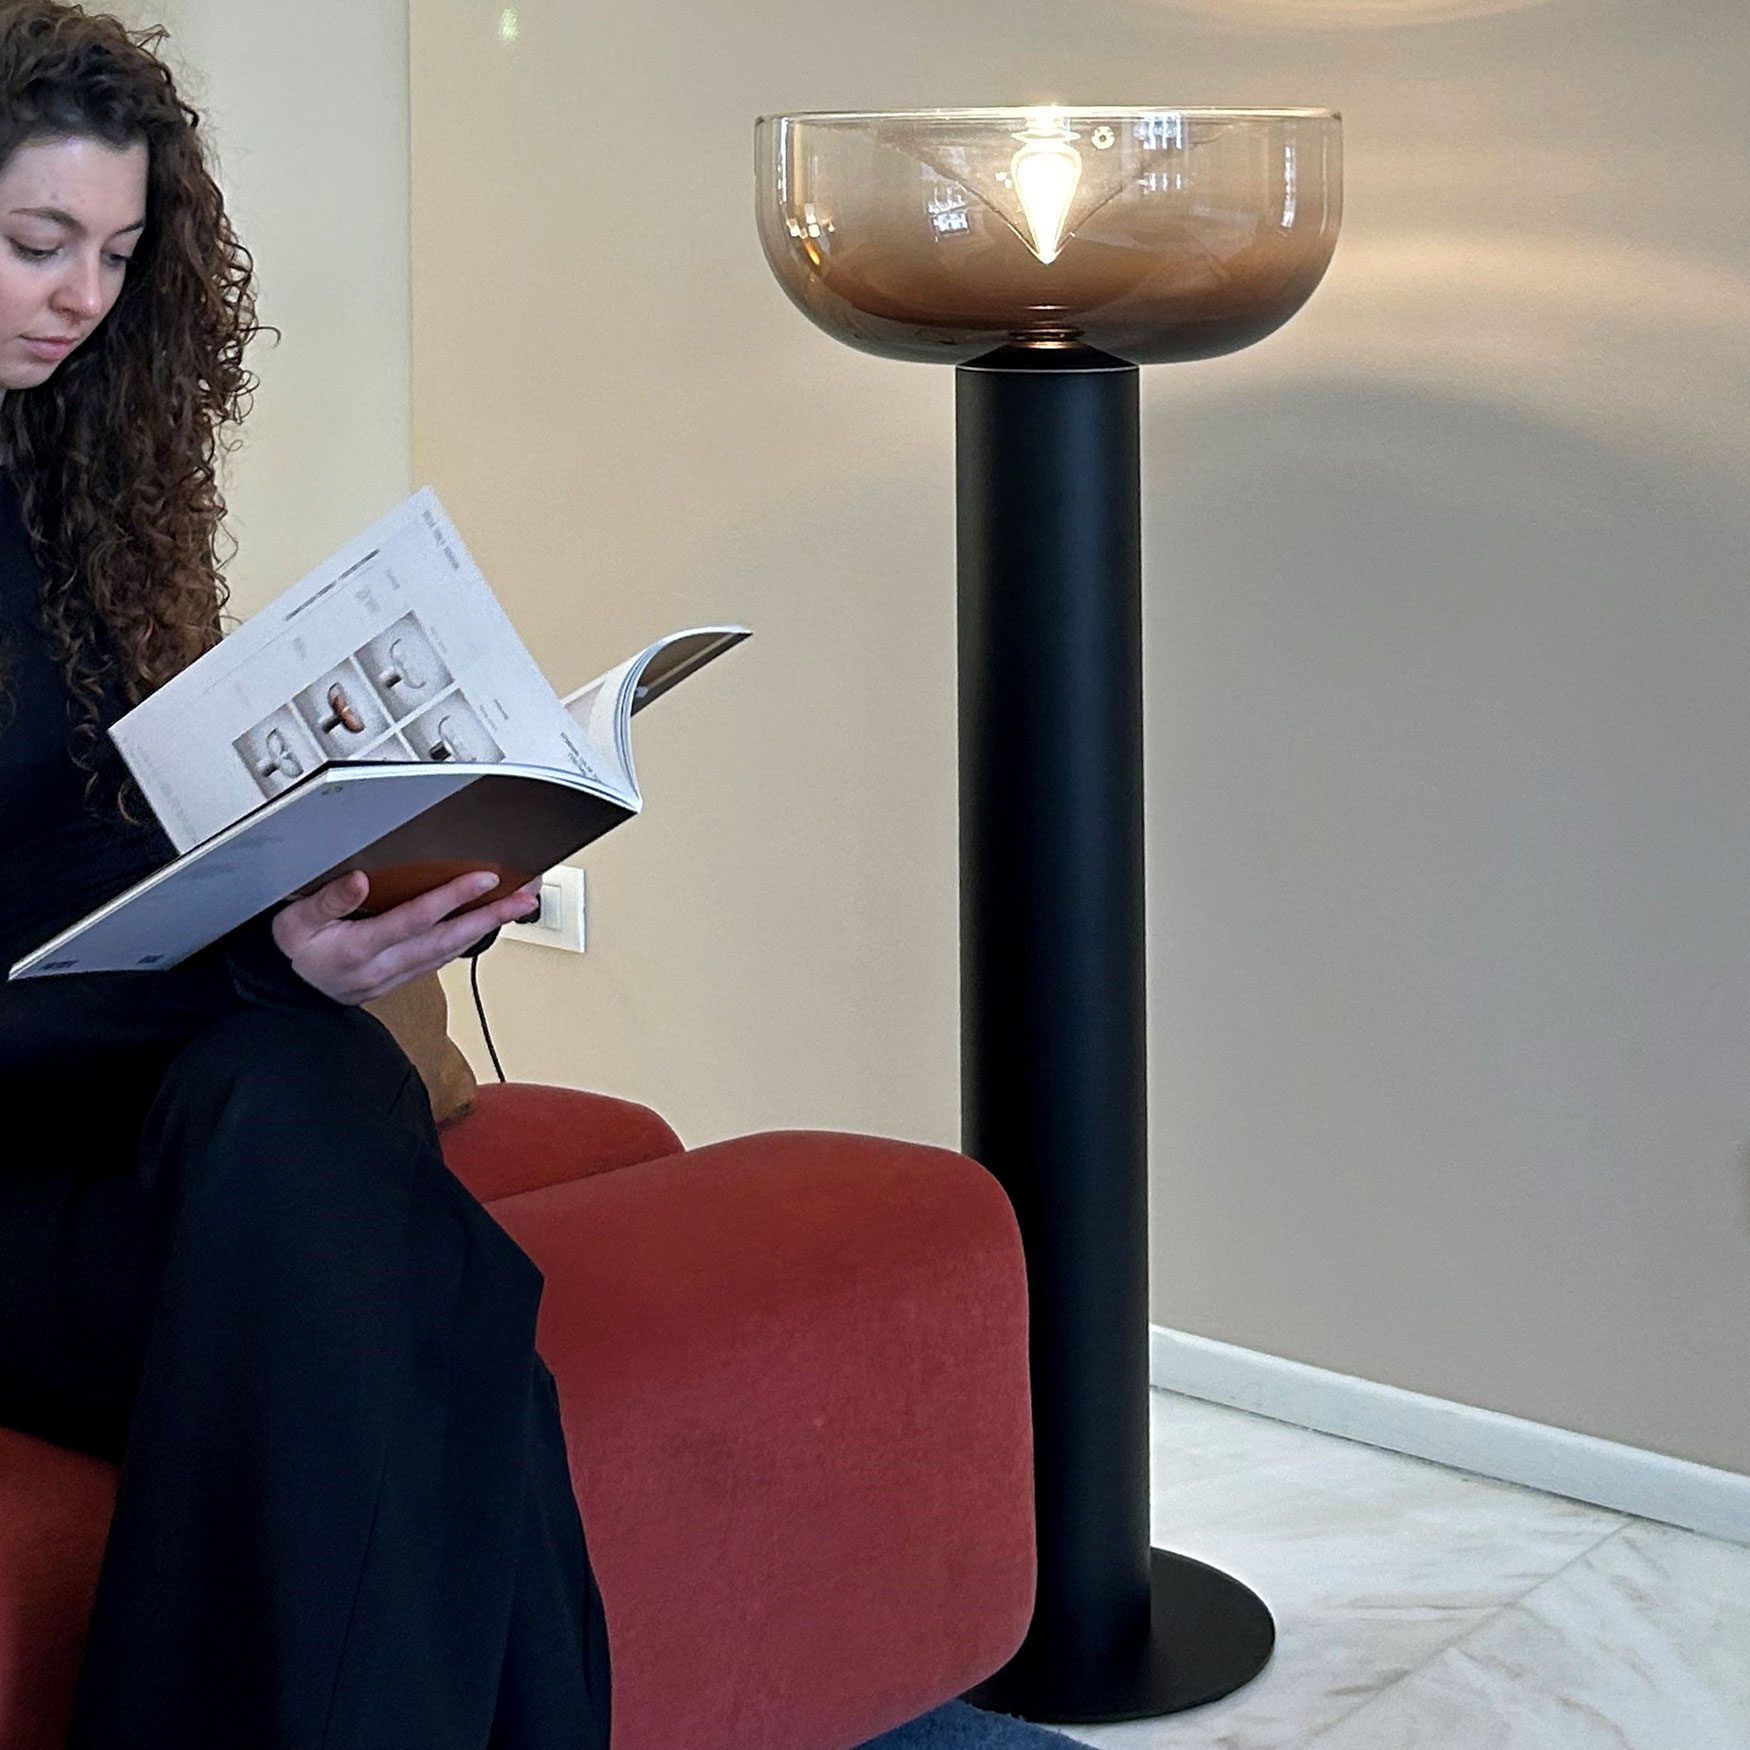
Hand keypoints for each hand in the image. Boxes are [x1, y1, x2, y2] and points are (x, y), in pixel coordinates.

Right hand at [269, 869, 540, 1004]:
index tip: (484, 878)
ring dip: (486, 929)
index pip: (417, 919)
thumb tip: (358, 879)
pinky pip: (440, 961)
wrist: (283, 995)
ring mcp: (394, 977)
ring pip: (449, 952)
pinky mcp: (398, 980)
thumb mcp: (293, 921)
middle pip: (448, 939)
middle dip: (490, 916)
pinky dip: (466, 942)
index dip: (453, 897)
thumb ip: (327, 900)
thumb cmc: (289, 952)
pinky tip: (482, 928)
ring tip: (515, 908)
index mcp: (359, 948)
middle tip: (525, 898)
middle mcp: (384, 967)